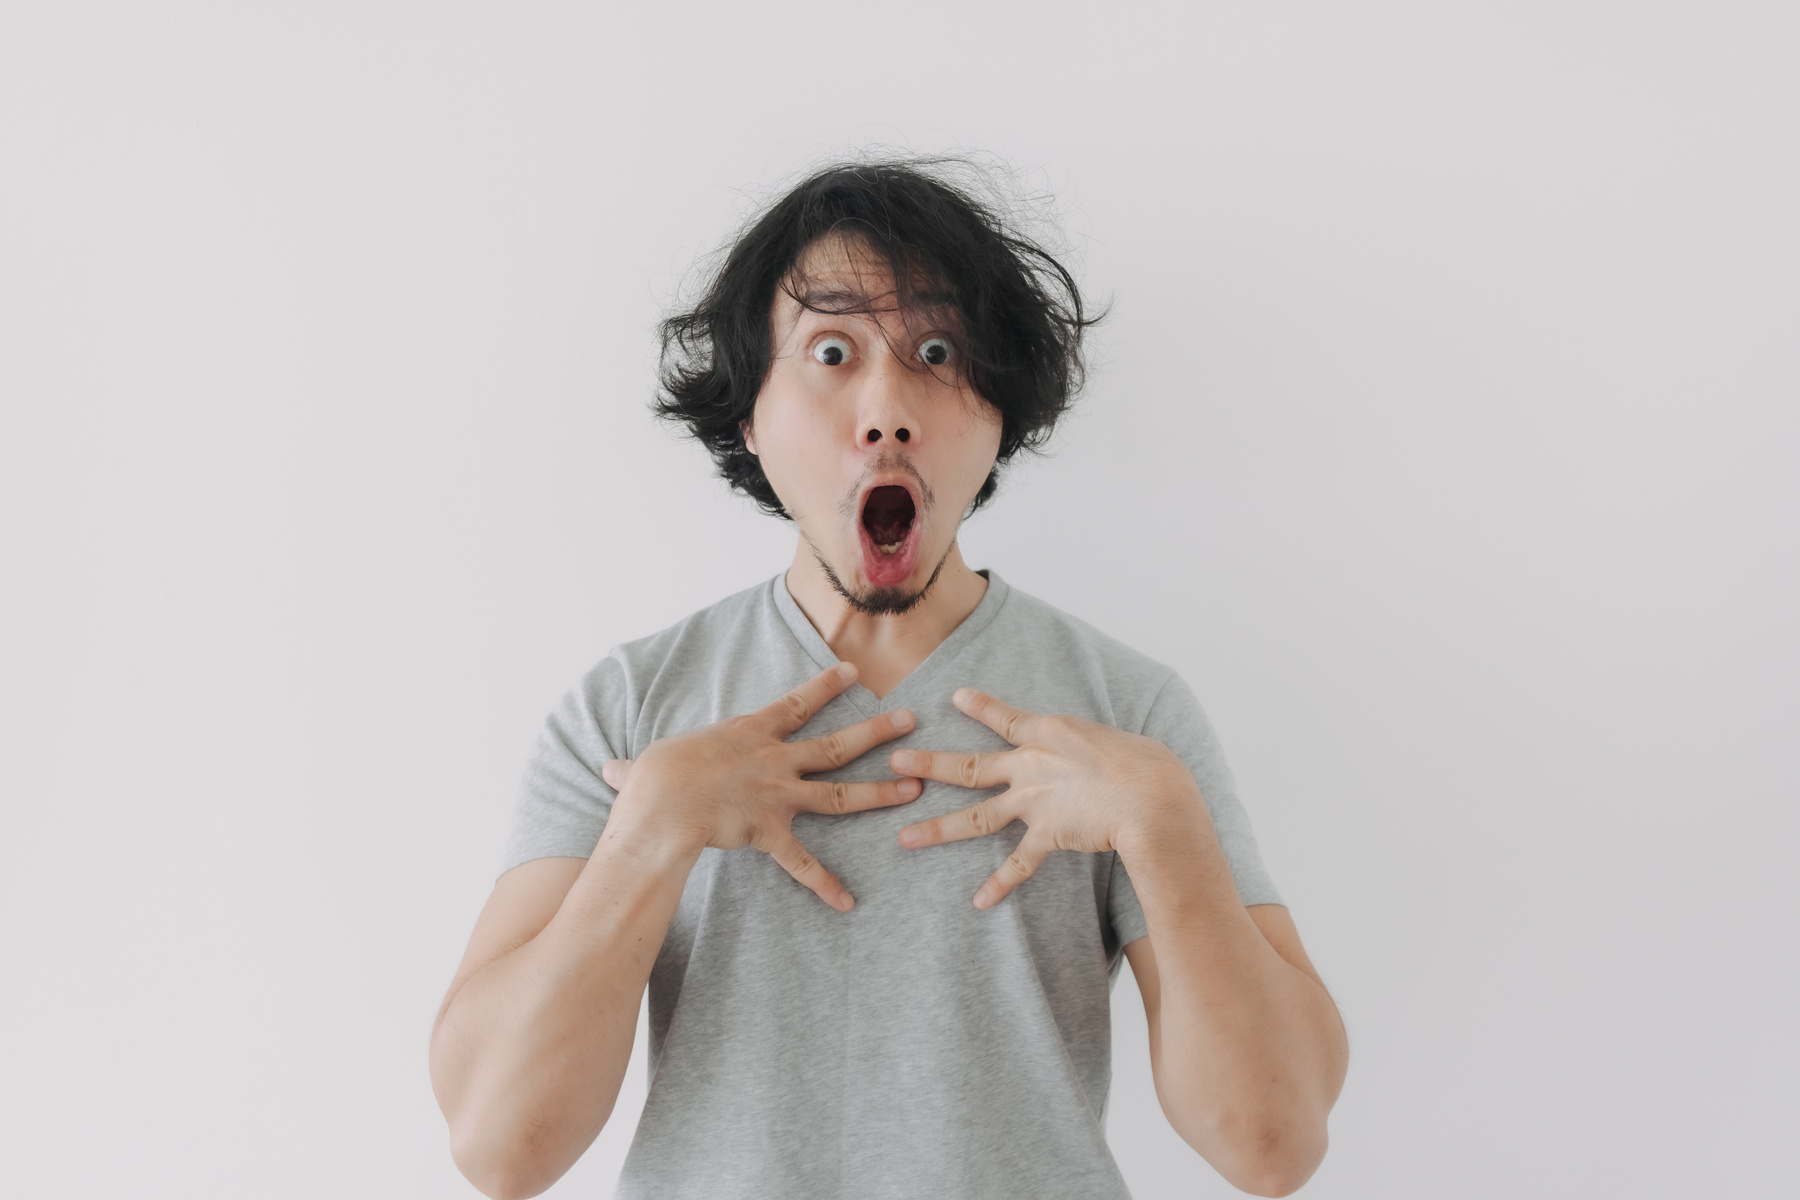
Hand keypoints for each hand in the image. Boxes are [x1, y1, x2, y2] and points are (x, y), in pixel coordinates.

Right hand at [599, 662, 919, 911]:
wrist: (660, 804)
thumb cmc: (652, 779)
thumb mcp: (647, 764)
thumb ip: (638, 769)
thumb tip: (610, 771)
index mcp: (750, 732)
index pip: (797, 704)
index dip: (826, 686)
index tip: (855, 672)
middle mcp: (773, 759)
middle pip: (836, 744)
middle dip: (876, 732)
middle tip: (912, 721)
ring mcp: (777, 795)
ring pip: (839, 794)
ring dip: (879, 793)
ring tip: (914, 790)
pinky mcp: (770, 831)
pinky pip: (803, 863)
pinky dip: (825, 883)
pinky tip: (847, 902)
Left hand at [889, 687, 1201, 908]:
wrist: (1150, 795)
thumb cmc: (1144, 762)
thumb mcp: (1109, 739)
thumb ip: (1088, 744)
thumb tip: (1092, 749)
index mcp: (1048, 732)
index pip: (1005, 718)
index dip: (979, 706)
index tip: (955, 697)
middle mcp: (1032, 765)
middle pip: (970, 766)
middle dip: (930, 764)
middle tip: (895, 763)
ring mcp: (1035, 801)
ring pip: (977, 818)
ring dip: (939, 829)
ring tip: (905, 838)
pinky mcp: (1048, 833)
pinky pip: (1018, 864)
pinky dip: (999, 884)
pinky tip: (979, 900)